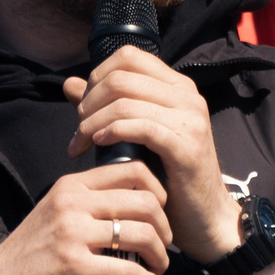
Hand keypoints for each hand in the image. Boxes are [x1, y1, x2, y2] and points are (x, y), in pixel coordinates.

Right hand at [0, 160, 173, 274]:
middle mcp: (72, 204)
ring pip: (142, 234)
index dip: (159, 191)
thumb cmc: (25, 256)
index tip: (161, 214)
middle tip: (165, 246)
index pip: (132, 170)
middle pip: (145, 201)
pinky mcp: (74, 267)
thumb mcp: (53, 214)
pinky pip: (128, 272)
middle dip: (165, 227)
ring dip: (160, 257)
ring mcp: (72, 235)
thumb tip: (133, 208)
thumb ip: (86, 204)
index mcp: (70, 186)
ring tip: (158, 269)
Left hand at [67, 46, 274, 274]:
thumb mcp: (135, 136)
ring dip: (93, 121)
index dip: (97, 76)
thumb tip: (68, 84)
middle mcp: (188, 95)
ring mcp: (190, 118)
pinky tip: (99, 144)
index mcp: (177, 86)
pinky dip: (112, 131)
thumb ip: (104, 107)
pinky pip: (140, 126)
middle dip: (89, 102)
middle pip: (121, 76)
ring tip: (82, 143)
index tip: (84, 106)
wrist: (205, 218)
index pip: (128, 56)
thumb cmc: (168, 178)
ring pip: (125, 100)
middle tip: (79, 130)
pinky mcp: (186, 145)